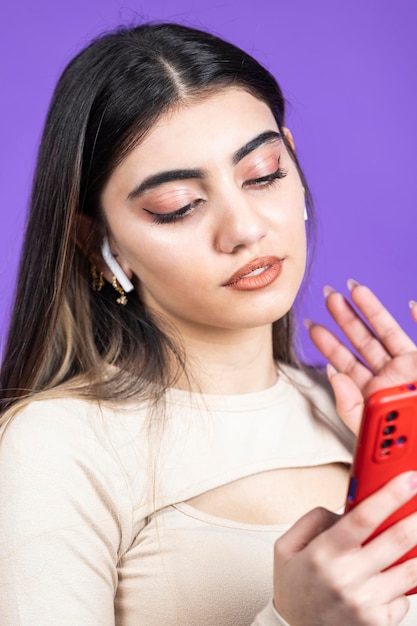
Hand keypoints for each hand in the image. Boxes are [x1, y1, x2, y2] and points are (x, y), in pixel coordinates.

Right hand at [273, 472, 416, 624]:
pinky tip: (386, 580)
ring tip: (415, 539)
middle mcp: (346, 579)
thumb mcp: (286, 548)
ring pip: (410, 570)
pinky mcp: (378, 623)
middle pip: (396, 540)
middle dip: (416, 518)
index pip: (363, 518)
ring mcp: (365, 604)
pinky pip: (405, 597)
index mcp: (323, 554)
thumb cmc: (293, 590)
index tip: (408, 479)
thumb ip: (313, 520)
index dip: (389, 496)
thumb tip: (345, 508)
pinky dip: (401, 585)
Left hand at [306, 281, 416, 433]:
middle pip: (364, 342)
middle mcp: (392, 378)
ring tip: (352, 289)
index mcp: (374, 394)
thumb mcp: (372, 433)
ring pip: (388, 333)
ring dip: (372, 310)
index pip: (346, 363)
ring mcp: (411, 370)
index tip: (311, 325)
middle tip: (327, 296)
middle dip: (345, 318)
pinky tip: (409, 304)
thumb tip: (333, 373)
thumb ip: (350, 406)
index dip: (329, 343)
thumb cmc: (407, 454)